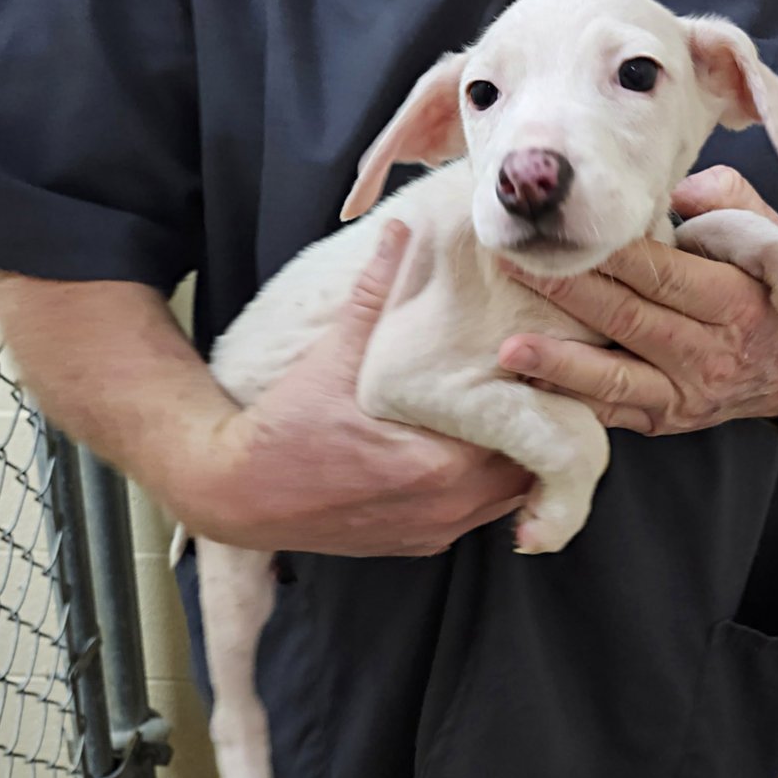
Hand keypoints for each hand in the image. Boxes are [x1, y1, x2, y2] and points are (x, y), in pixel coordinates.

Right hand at [184, 220, 529, 554]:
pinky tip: (474, 453)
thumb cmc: (285, 430)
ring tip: (511, 417)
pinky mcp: (417, 544)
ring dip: (513, 462)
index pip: (522, 436)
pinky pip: (475, 517)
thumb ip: (373, 294)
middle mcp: (444, 509)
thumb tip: (399, 233)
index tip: (540, 368)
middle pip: (525, 470)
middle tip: (535, 389)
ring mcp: (432, 532)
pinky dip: (485, 488)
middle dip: (534, 432)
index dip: (537, 400)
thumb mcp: (332, 357)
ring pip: (505, 498)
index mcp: (436, 467)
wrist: (237, 494)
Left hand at [498, 166, 777, 434]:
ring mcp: (684, 393)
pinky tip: (529, 384)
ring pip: (615, 377)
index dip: (612, 256)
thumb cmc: (770, 294)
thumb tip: (676, 189)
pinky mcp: (663, 419)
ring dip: (559, 362)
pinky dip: (570, 397)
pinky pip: (612, 410)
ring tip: (509, 350)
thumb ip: (726, 204)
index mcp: (735, 302)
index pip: (665, 274)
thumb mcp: (773, 240)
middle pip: (629, 320)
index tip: (564, 232)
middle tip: (512, 268)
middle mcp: (710, 353)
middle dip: (567, 292)